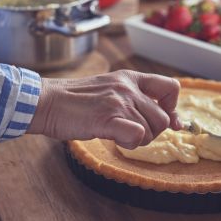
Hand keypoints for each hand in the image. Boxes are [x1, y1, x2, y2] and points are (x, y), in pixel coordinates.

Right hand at [28, 70, 181, 148]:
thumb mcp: (110, 90)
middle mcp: (128, 87)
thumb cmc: (76, 101)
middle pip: (163, 118)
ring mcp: (119, 102)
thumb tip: (174, 121)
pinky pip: (137, 135)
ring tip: (116, 133)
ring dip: (137, 140)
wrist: (46, 102)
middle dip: (152, 132)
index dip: (173, 109)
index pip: (171, 87)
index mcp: (130, 78)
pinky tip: (115, 138)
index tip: (167, 121)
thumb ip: (137, 100)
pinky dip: (130, 143)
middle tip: (130, 133)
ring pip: (151, 131)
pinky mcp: (108, 118)